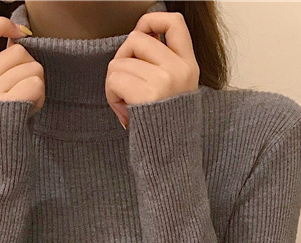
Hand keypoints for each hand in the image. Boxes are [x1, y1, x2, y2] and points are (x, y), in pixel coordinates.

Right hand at [0, 16, 43, 112]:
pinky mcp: (6, 105)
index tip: (18, 31)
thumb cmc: (3, 136)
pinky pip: (35, 84)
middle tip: (24, 97)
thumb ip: (0, 70)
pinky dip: (39, 98)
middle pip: (18, 52)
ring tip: (25, 107)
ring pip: (32, 67)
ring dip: (37, 87)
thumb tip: (18, 38)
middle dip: (31, 70)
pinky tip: (29, 112)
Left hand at [106, 11, 199, 128]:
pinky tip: (124, 113)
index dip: (151, 20)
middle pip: (136, 39)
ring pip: (119, 62)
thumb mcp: (177, 93)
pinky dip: (111, 96)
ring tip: (127, 106)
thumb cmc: (167, 131)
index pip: (174, 22)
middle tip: (126, 86)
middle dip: (122, 60)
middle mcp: (180, 69)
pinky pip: (114, 79)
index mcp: (189, 66)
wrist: (172, 163)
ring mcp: (165, 81)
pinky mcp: (147, 95)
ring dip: (114, 85)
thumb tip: (136, 39)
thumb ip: (164, 66)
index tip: (141, 34)